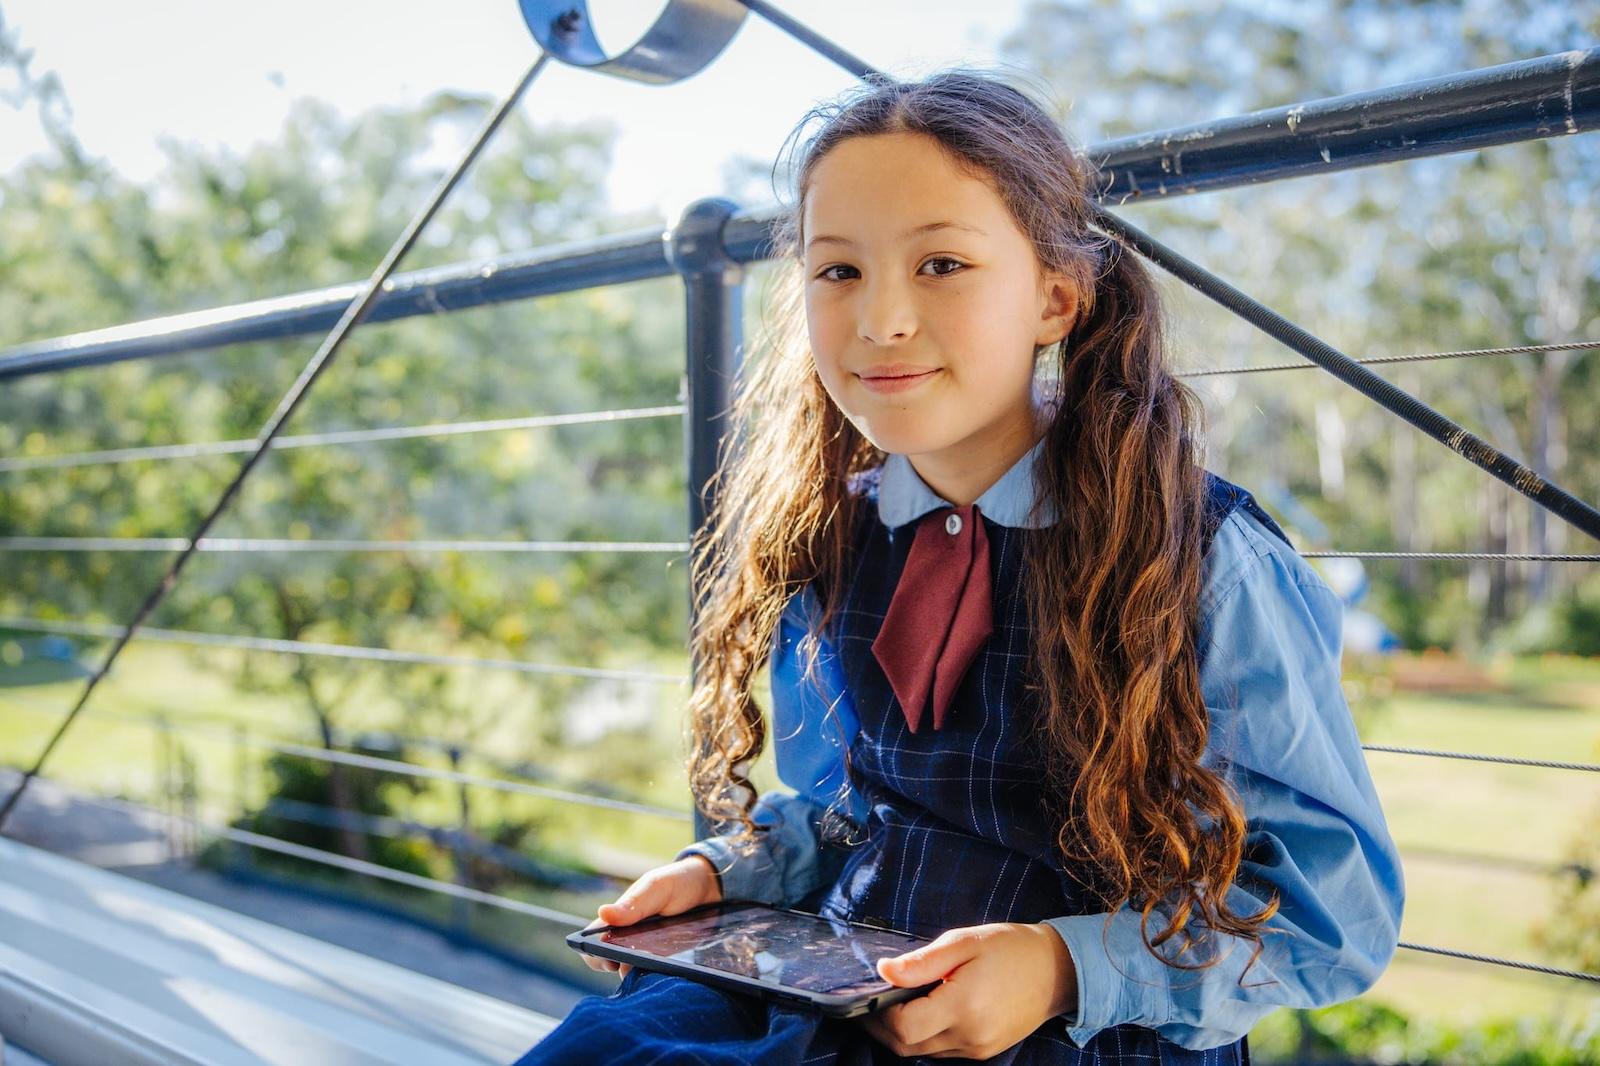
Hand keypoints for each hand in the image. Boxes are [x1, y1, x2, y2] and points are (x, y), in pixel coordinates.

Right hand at [579, 854, 722, 978]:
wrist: (710, 890)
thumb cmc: (676, 882)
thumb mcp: (656, 887)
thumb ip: (633, 903)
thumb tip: (602, 912)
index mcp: (617, 919)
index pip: (592, 942)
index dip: (594, 954)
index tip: (610, 958)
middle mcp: (627, 939)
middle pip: (609, 963)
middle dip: (618, 968)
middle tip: (636, 965)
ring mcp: (646, 953)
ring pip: (633, 973)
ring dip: (640, 974)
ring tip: (657, 966)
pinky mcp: (665, 962)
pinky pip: (655, 975)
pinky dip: (657, 976)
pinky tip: (670, 972)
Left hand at [857, 922, 1076, 1059]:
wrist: (1057, 970)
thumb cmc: (1010, 948)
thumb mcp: (964, 942)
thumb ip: (921, 962)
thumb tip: (883, 971)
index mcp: (964, 1007)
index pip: (903, 1026)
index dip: (877, 1014)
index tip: (868, 993)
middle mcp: (970, 1036)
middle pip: (907, 1046)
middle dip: (881, 1028)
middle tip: (869, 1002)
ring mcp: (978, 1049)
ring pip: (922, 1052)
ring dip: (902, 1033)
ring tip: (894, 1003)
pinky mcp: (984, 1051)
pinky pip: (942, 1050)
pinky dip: (924, 1035)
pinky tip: (923, 1011)